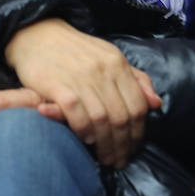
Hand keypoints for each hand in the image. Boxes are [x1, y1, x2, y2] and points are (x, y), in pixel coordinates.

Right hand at [4, 19, 162, 168]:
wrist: (38, 35)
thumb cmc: (75, 51)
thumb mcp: (109, 58)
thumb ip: (135, 79)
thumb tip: (156, 104)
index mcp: (118, 63)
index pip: (137, 105)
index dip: (138, 132)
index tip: (133, 147)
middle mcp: (102, 70)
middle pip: (121, 117)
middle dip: (122, 145)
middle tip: (119, 160)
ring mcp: (80, 78)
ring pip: (102, 120)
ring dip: (105, 144)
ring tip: (104, 158)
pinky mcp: (57, 86)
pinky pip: (77, 116)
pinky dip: (83, 131)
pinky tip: (85, 139)